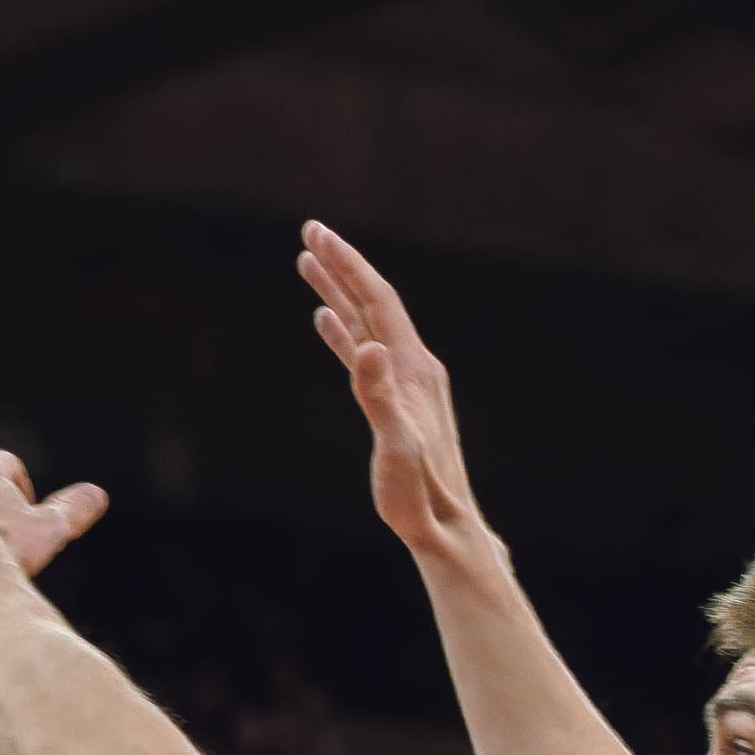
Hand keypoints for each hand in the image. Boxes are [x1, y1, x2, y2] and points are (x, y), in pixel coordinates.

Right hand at [300, 219, 491, 565]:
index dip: (348, 264)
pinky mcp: (394, 401)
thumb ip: (380, 396)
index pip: (377, 301)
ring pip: (366, 323)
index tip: (317, 233)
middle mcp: (413, 366)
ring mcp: (405, 382)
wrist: (445, 525)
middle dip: (342, 264)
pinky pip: (363, 353)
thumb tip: (367, 348)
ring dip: (339, 291)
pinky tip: (324, 321)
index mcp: (413, 368)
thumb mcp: (397, 445)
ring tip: (308, 263)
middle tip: (309, 230)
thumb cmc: (418, 494)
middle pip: (373, 301)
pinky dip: (342, 331)